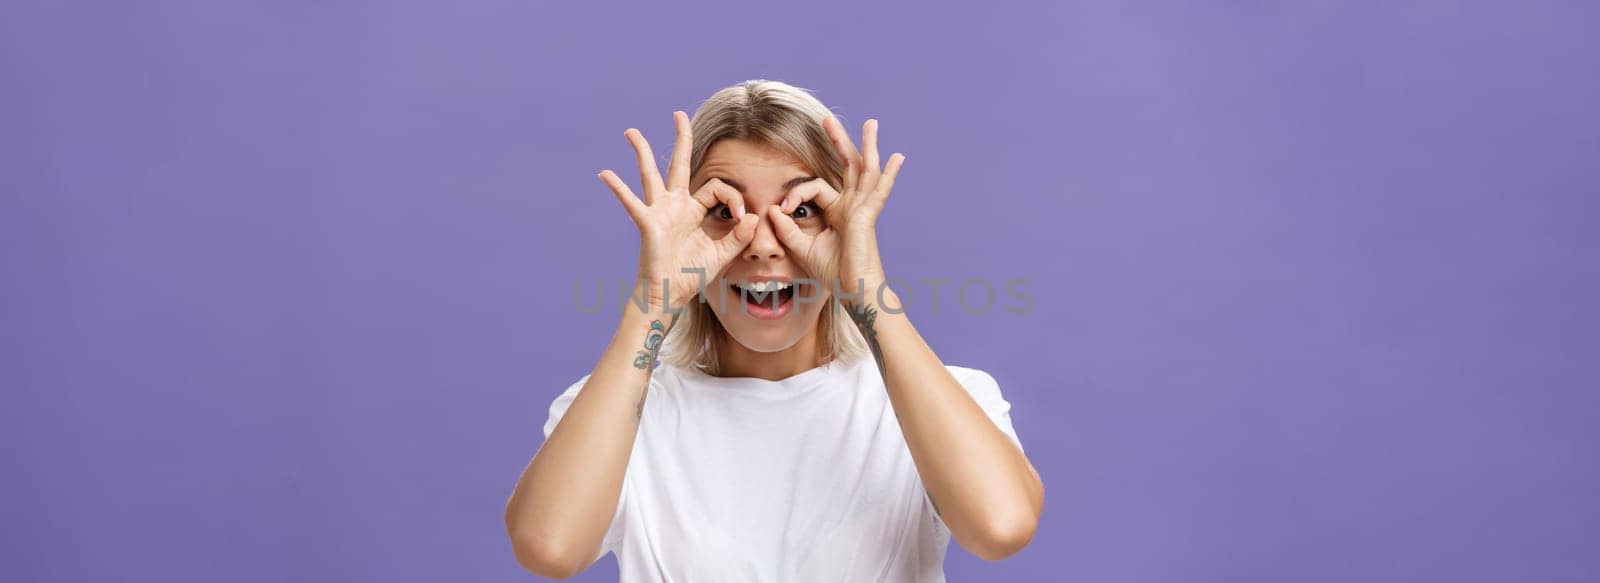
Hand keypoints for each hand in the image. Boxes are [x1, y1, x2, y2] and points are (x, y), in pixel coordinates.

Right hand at [599, 111, 759, 310]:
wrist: (670, 295)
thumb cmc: (691, 275)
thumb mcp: (722, 255)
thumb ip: (739, 237)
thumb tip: (753, 217)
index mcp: (694, 211)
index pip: (716, 188)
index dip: (733, 198)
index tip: (741, 218)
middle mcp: (675, 205)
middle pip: (679, 164)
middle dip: (681, 139)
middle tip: (679, 114)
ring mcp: (659, 212)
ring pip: (651, 174)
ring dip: (642, 152)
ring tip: (631, 132)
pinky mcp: (648, 223)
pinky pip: (632, 203)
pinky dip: (619, 189)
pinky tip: (605, 174)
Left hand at [768, 117, 905, 295]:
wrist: (853, 291)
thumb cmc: (833, 274)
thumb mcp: (802, 248)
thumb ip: (787, 229)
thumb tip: (774, 208)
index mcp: (838, 212)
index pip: (815, 188)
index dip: (796, 194)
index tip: (783, 209)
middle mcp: (852, 206)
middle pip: (846, 166)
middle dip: (837, 141)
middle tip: (826, 119)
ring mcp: (862, 209)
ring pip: (865, 169)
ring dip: (866, 145)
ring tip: (871, 123)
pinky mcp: (867, 216)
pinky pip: (879, 191)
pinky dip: (889, 174)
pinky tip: (897, 157)